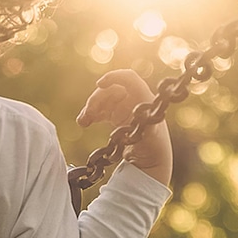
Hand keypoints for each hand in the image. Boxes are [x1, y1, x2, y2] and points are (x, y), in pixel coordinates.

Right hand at [77, 69, 172, 185]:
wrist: (151, 160)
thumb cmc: (154, 147)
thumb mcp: (151, 137)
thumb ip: (146, 126)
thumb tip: (139, 117)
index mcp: (144, 98)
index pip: (129, 78)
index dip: (114, 77)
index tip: (99, 84)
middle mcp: (134, 99)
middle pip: (111, 89)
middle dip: (97, 99)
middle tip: (88, 114)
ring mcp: (125, 107)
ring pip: (103, 99)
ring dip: (91, 107)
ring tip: (82, 122)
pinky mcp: (117, 116)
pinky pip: (101, 110)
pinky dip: (91, 114)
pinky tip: (84, 122)